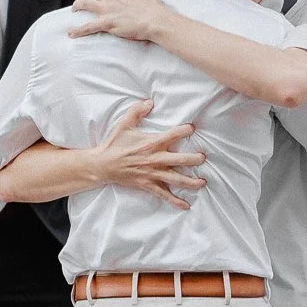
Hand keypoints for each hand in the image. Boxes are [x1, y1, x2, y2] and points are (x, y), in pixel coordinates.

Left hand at [69, 0, 168, 43]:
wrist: (154, 20)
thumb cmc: (153, 6)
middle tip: (91, 0)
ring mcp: (107, 10)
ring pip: (85, 3)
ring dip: (78, 5)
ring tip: (75, 9)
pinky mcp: (107, 23)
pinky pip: (88, 26)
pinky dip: (78, 30)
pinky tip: (71, 33)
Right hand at [90, 98, 204, 207]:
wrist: (102, 165)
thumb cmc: (114, 144)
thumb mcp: (124, 125)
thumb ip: (137, 111)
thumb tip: (149, 101)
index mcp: (151, 144)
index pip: (172, 135)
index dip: (184, 131)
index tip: (192, 129)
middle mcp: (154, 159)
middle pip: (179, 160)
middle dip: (194, 159)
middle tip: (203, 158)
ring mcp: (152, 174)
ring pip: (175, 179)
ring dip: (190, 182)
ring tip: (203, 182)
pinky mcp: (147, 185)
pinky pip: (163, 194)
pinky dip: (175, 201)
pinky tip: (186, 205)